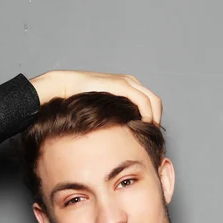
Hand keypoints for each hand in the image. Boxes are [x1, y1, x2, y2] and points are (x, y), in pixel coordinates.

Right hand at [29, 70, 162, 125]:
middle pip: (155, 103)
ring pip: (153, 102)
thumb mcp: (102, 112)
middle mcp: (131, 82)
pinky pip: (143, 101)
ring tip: (150, 136)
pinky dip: (147, 114)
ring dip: (154, 120)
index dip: (154, 120)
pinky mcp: (122, 85)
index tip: (150, 137)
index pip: (150, 104)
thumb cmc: (80, 102)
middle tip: (153, 139)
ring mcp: (128, 82)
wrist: (66, 87)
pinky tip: (144, 127)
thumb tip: (122, 138)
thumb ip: (114, 119)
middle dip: (157, 121)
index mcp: (128, 87)